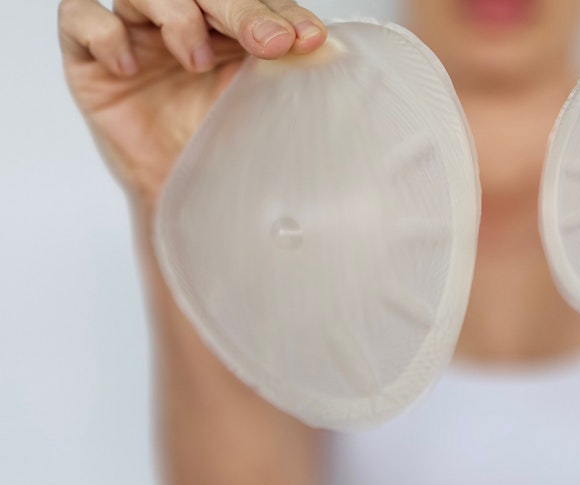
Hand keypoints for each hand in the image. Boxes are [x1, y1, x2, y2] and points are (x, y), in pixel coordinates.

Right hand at [57, 0, 327, 209]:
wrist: (185, 196)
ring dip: (176, 16)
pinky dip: (104, 33)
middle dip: (241, 10)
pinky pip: (80, 15)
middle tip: (271, 42)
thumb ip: (285, 72)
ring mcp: (132, 32)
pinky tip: (129, 67)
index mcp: (226, 25)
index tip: (310, 40)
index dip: (279, 12)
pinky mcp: (87, 56)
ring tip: (196, 60)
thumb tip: (325, 46)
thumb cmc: (223, 147)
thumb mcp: (262, 108)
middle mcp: (180, 18)